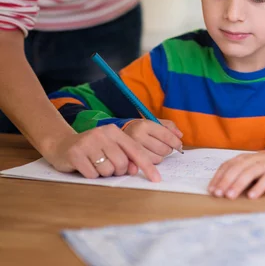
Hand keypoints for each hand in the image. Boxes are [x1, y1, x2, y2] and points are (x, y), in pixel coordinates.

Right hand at [45, 124, 160, 180]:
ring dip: (102, 174)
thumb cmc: (91, 149)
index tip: (157, 180)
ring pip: (107, 170)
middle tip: (106, 166)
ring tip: (94, 164)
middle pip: (122, 163)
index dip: (147, 166)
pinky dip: (90, 176)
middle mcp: (102, 134)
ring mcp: (88, 143)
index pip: (136, 150)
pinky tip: (84, 167)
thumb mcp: (109, 148)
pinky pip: (92, 174)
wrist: (61, 144)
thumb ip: (124, 157)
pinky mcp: (76, 154)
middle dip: (117, 171)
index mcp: (114, 131)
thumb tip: (134, 169)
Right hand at [124, 119, 182, 163]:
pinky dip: (154, 161)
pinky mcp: (130, 160)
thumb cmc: (141, 129)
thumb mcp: (153, 122)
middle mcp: (137, 136)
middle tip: (166, 147)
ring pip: (158, 158)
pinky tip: (150, 155)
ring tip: (156, 150)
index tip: (179, 145)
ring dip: (161, 156)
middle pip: (163, 148)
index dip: (175, 142)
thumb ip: (168, 126)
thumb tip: (179, 135)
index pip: (166, 135)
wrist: (120, 134)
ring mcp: (133, 149)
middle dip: (168, 149)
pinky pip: (150, 164)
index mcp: (145, 125)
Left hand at [208, 152, 264, 199]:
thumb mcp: (249, 169)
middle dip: (226, 181)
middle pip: (237, 168)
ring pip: (250, 172)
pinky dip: (259, 187)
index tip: (211, 189)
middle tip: (219, 194)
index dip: (219, 176)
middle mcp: (253, 159)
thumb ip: (237, 175)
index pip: (228, 165)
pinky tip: (252, 196)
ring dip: (239, 184)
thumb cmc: (263, 169)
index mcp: (244, 158)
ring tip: (230, 196)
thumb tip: (219, 189)